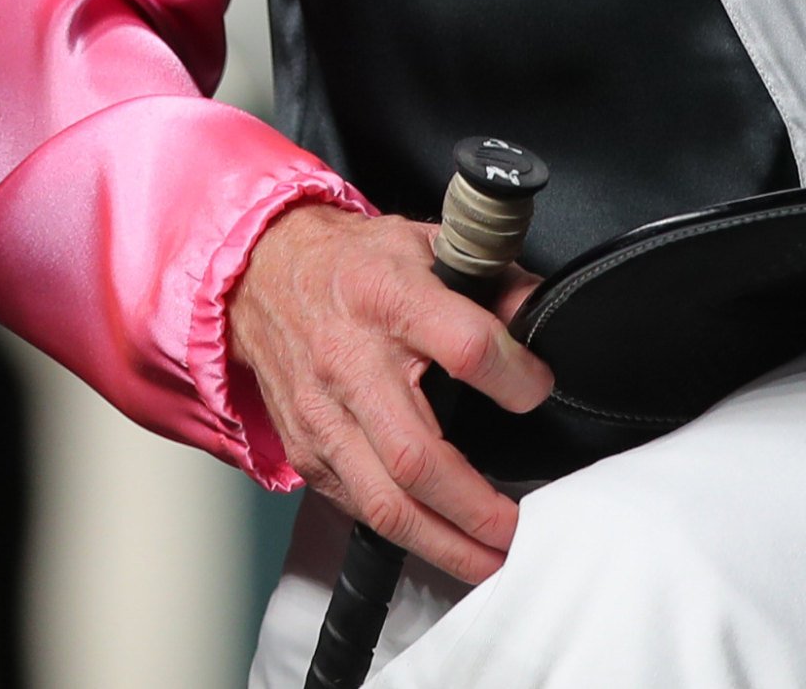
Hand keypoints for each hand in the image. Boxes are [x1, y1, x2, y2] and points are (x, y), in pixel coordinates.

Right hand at [225, 202, 552, 584]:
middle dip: (478, 509)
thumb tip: (542, 315)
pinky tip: (440, 541)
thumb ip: (491, 282)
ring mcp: (323, 414)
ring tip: (490, 561)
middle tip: (521, 530)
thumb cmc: (351, 263)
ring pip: (384, 502)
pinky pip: (358, 508)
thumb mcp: (425, 244)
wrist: (262, 274)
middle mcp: (351, 362)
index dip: (514, 379)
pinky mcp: (307, 449)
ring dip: (445, 544)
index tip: (538, 392)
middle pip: (416, 456)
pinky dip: (404, 533)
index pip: (464, 348)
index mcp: (389, 299)